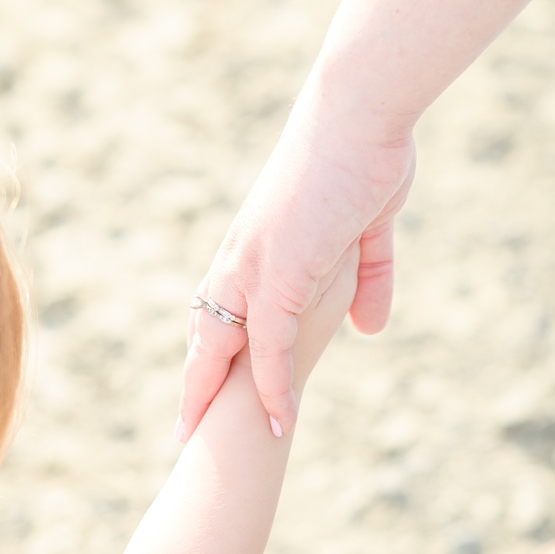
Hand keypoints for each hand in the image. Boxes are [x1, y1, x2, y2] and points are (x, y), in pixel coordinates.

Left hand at [177, 88, 415, 441]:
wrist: (359, 113)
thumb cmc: (364, 155)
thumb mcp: (370, 230)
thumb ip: (369, 278)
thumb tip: (370, 329)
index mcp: (255, 245)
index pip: (222, 307)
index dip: (213, 348)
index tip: (203, 383)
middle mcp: (242, 258)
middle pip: (206, 333)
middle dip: (195, 382)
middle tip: (185, 427)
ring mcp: (255, 266)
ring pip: (223, 345)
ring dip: (213, 395)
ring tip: (202, 440)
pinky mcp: (281, 272)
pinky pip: (271, 343)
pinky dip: (273, 383)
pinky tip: (278, 416)